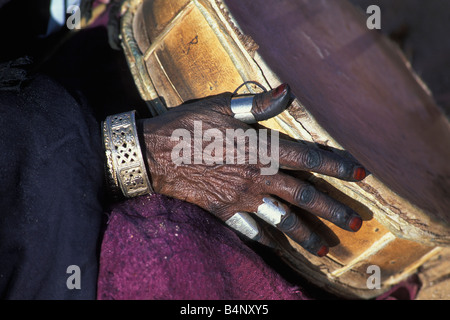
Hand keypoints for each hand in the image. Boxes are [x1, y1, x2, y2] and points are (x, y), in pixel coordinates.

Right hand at [138, 84, 365, 256]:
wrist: (155, 153)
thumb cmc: (190, 125)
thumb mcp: (224, 106)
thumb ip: (259, 104)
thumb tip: (288, 90)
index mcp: (261, 150)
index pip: (308, 158)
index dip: (337, 165)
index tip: (361, 174)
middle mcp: (257, 178)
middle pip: (303, 196)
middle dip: (332, 210)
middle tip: (355, 222)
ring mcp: (242, 199)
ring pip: (281, 220)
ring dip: (306, 235)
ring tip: (325, 249)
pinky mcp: (224, 212)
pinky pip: (250, 230)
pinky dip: (266, 240)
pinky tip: (278, 248)